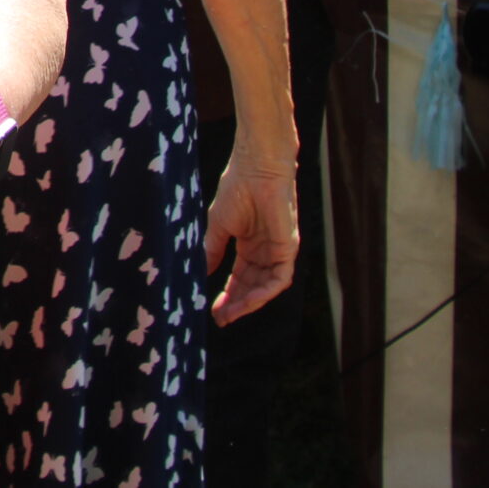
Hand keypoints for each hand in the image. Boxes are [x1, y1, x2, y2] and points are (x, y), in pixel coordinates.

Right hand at [205, 145, 299, 323]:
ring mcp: (278, 251)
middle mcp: (265, 252)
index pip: (239, 278)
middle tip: (219, 319)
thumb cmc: (237, 189)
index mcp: (249, 245)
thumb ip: (212, 250)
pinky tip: (248, 300)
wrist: (256, 169)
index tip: (211, 310)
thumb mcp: (218, 226)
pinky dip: (265, 293)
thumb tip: (200, 274)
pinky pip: (279, 279)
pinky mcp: (289, 249)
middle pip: (251, 287)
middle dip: (236, 304)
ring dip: (248, 303)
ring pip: (265, 288)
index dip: (226, 295)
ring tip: (229, 313)